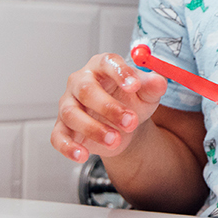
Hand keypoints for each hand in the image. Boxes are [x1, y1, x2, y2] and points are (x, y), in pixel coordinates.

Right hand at [51, 52, 166, 162]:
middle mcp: (81, 82)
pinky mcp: (62, 127)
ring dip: (93, 129)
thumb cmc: (131, 101)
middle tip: (130, 122)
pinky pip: (58, 136)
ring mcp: (68, 104)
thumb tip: (159, 82)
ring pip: (72, 114)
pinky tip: (83, 154)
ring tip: (115, 139)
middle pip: (86, 89)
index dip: (121, 73)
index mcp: (102, 66)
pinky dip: (68, 147)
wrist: (123, 125)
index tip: (135, 85)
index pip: (107, 62)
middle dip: (109, 107)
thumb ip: (153, 86)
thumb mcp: (147, 93)